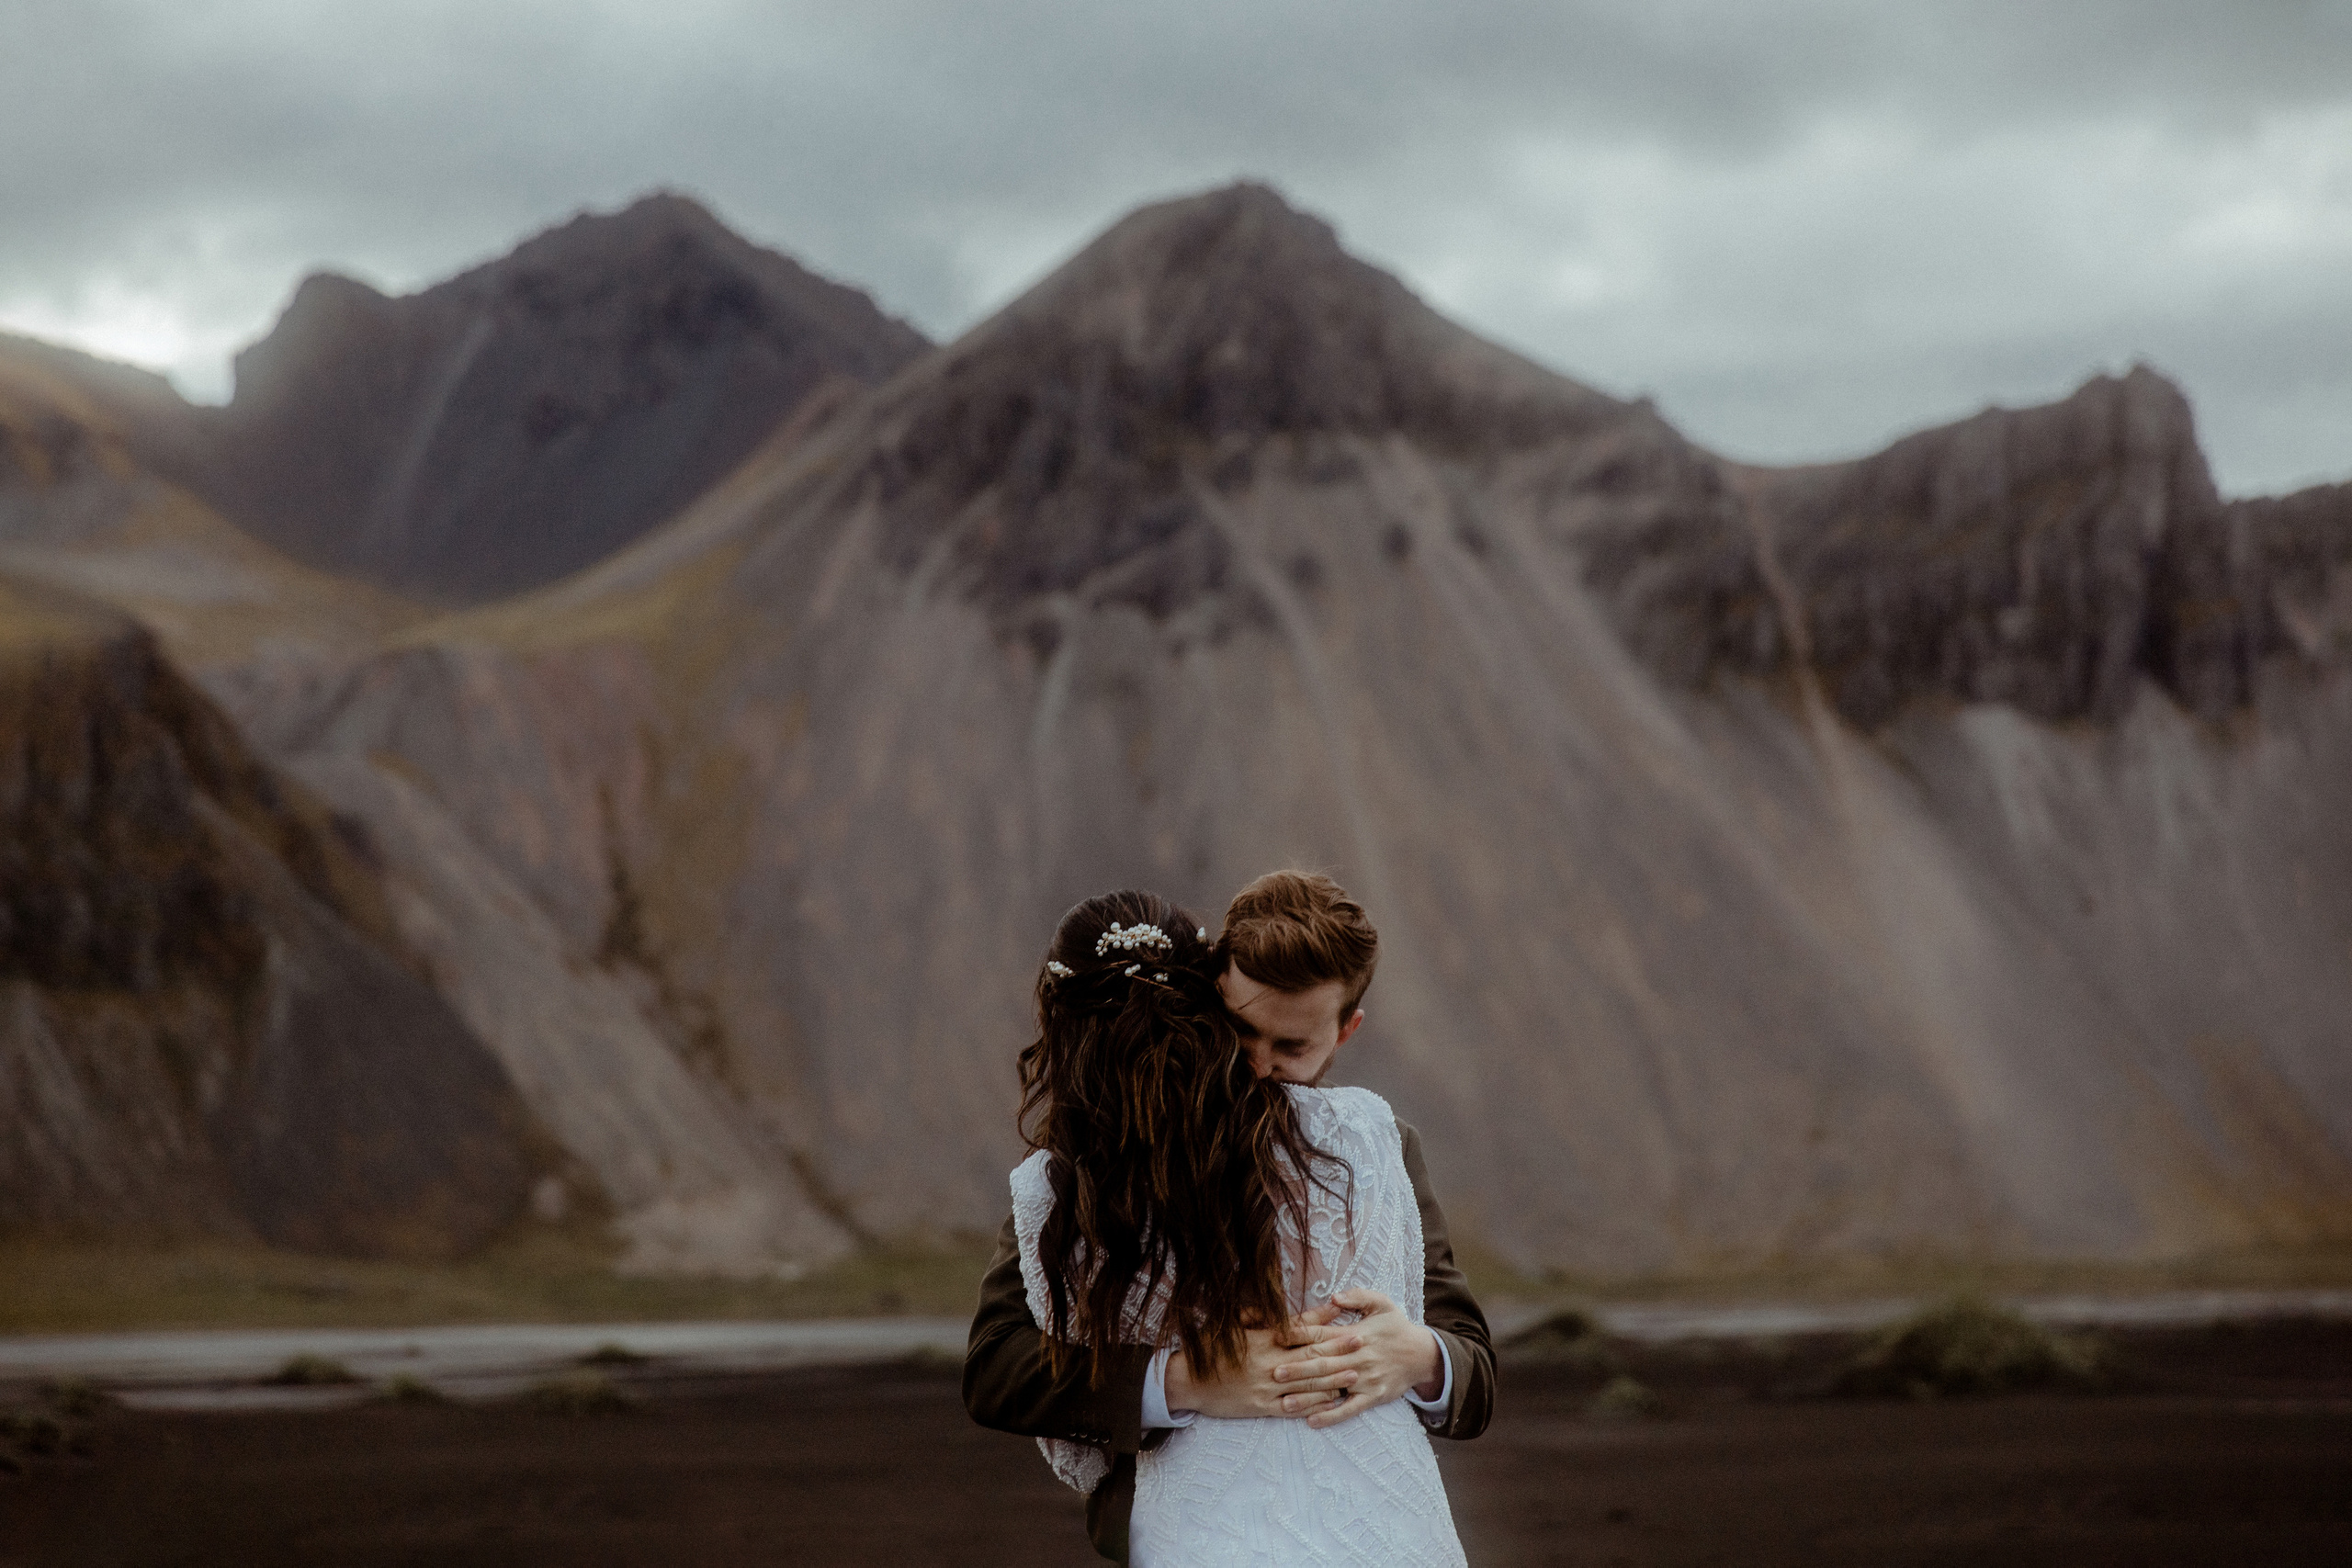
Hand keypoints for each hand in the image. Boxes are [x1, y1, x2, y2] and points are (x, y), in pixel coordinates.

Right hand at [1164, 1303, 1359, 1419]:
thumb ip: (1256, 1317)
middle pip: (1309, 1355)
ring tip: (1354, 1374)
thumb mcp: (1229, 1325)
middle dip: (1337, 1349)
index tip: (1343, 1315)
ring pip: (1306, 1383)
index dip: (1322, 1322)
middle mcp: (1268, 1363)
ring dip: (1332, 1379)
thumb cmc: (1208, 1349)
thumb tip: (1278, 1307)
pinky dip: (1313, 1405)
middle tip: (1361, 1343)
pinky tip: (1331, 1402)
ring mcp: (1266, 1388)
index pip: (1298, 1329)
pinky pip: (1293, 1407)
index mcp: (1261, 1340)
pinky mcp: (1262, 1407)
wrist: (1186, 1382)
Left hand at [1273, 1290, 1442, 1429]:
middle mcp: (1357, 1357)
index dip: (1299, 1335)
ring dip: (1307, 1396)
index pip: (1322, 1334)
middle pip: (1323, 1364)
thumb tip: (1333, 1297)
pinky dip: (1331, 1416)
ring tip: (1284, 1402)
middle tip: (1273, 1373)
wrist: (1422, 1355)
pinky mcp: (1373, 1397)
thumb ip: (1357, 1296)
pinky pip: (1350, 1409)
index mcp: (1355, 1334)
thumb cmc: (1396, 1328)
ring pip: (1331, 1388)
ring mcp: (1365, 1379)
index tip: (1276, 1337)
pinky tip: (1312, 1421)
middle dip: (1297, 1369)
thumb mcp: (1382, 1303)